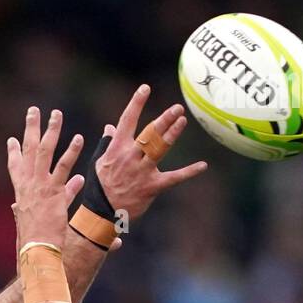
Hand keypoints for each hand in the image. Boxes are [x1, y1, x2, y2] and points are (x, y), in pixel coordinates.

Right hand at [7, 107, 84, 251]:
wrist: (36, 253)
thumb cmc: (32, 244)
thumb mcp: (27, 224)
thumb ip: (32, 209)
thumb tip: (21, 206)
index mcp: (21, 194)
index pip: (15, 168)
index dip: (13, 153)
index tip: (12, 139)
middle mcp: (28, 186)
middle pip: (28, 151)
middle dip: (31, 128)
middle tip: (34, 110)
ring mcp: (40, 187)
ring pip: (45, 152)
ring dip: (51, 131)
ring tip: (56, 114)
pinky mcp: (54, 193)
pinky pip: (64, 168)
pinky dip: (71, 153)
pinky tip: (78, 139)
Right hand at [95, 84, 206, 223]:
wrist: (101, 214)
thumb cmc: (100, 187)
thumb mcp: (99, 162)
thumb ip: (108, 143)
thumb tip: (110, 127)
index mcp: (117, 149)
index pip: (127, 121)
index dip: (136, 104)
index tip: (145, 88)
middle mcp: (130, 157)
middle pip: (149, 134)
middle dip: (163, 120)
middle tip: (176, 108)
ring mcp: (142, 172)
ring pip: (159, 149)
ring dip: (172, 134)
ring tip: (182, 121)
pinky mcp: (152, 187)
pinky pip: (173, 178)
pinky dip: (189, 172)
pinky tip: (203, 165)